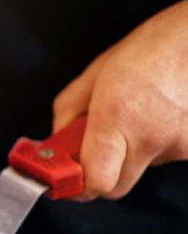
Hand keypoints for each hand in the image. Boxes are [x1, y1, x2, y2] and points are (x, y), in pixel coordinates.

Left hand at [52, 0, 187, 198]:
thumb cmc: (157, 45)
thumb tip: (57, 140)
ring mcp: (181, 143)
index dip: (78, 188)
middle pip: (117, 186)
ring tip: (142, 111)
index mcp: (118, 115)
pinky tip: (163, 112)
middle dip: (101, 173)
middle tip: (96, 147)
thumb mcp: (98, 70)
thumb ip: (70, 110)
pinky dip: (159, 141)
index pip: (96, 181)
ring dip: (134, 150)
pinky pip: (167, 155)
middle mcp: (151, 135)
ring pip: (143, 168)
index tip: (65, 181)